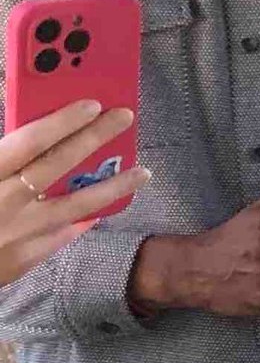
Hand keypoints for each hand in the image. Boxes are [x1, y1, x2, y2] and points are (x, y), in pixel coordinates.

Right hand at [0, 101, 147, 285]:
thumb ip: (0, 156)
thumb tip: (26, 138)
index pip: (28, 141)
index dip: (62, 121)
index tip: (91, 104)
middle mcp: (5, 202)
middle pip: (58, 164)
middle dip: (94, 137)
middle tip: (125, 116)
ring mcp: (18, 233)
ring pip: (76, 204)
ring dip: (113, 186)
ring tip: (143, 171)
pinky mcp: (24, 258)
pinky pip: (62, 235)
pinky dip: (83, 220)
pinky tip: (103, 210)